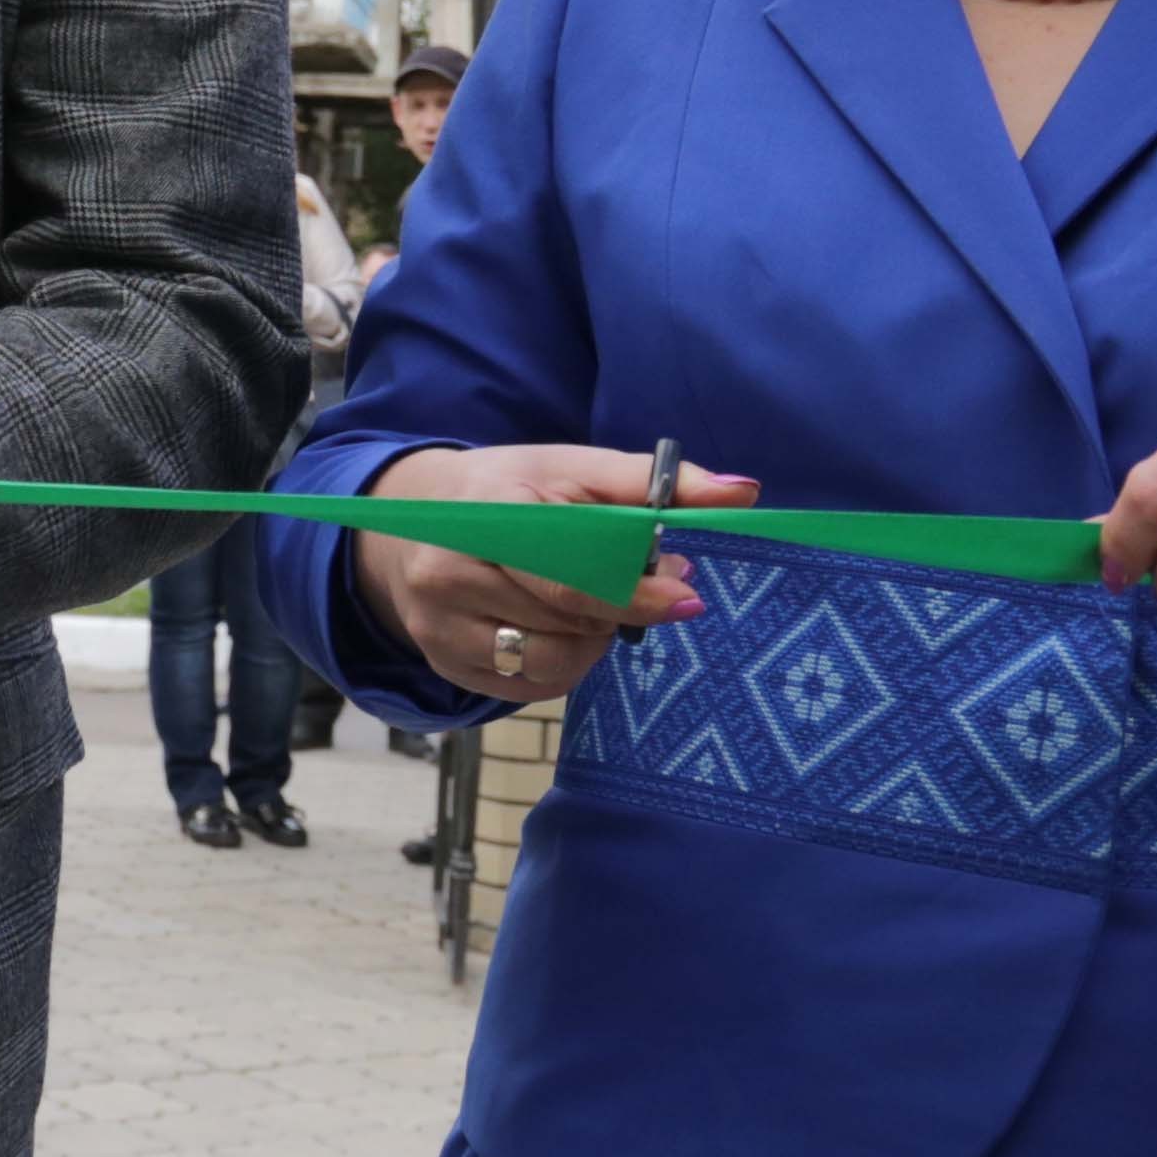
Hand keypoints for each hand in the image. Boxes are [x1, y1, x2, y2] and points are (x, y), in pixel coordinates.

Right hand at [351, 442, 755, 704]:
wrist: (415, 519)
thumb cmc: (510, 491)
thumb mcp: (574, 469)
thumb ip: (655, 483)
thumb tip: (742, 493)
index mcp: (485, 514)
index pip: (568, 571)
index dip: (633, 591)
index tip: (686, 597)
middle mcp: (448, 572)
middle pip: (566, 620)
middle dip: (620, 609)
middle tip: (649, 589)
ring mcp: (438, 623)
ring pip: (551, 661)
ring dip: (592, 640)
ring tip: (591, 606)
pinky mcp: (442, 660)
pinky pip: (529, 687)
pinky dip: (562, 664)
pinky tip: (560, 628)